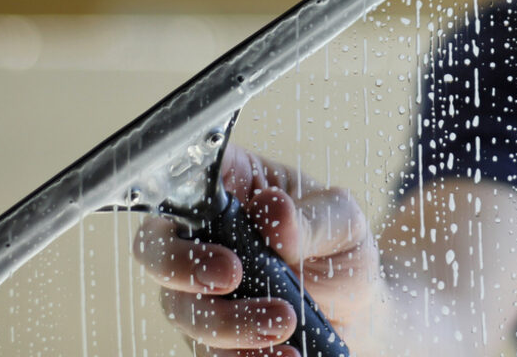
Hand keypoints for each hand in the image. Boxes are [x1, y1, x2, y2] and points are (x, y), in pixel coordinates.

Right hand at [133, 145, 383, 355]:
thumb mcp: (342, 222)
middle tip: (232, 276)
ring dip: (227, 321)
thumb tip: (272, 211)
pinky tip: (283, 355)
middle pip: (157, 248)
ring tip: (282, 322)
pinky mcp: (210, 336)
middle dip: (186, 268)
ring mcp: (199, 290)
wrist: (359, 310)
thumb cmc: (343, 249)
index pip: (185, 179)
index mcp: (232, 187)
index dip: (181, 197)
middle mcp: (204, 236)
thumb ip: (310, 218)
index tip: (214, 219)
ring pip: (180, 308)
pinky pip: (206, 352)